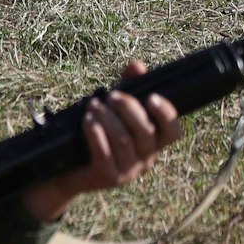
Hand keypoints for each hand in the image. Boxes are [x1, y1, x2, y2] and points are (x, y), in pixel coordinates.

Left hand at [20, 61, 181, 222]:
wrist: (69, 169)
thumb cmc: (97, 135)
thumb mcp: (114, 110)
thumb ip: (129, 87)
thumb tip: (138, 66)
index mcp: (152, 142)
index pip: (173, 132)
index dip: (167, 114)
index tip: (151, 97)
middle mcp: (145, 159)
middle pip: (146, 131)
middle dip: (128, 108)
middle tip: (111, 97)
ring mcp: (128, 171)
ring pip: (123, 140)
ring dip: (107, 118)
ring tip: (92, 106)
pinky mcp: (108, 177)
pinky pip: (104, 154)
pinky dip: (96, 133)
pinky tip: (87, 121)